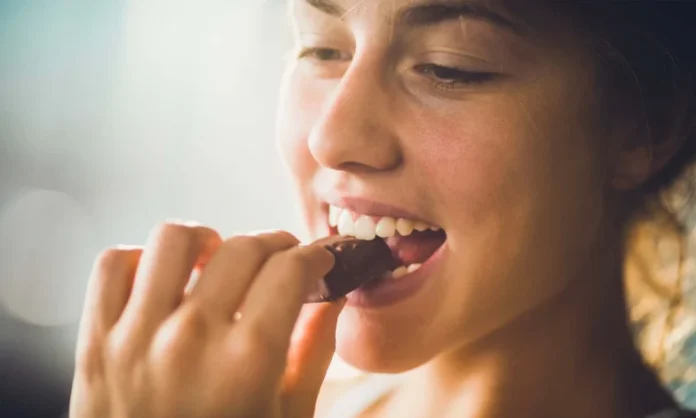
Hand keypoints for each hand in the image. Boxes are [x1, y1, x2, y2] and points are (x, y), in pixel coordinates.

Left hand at [69, 222, 342, 417]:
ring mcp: (136, 336)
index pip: (291, 269)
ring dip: (207, 240)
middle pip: (243, 248)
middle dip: (275, 245)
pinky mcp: (95, 342)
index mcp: (247, 361)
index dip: (315, 255)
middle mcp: (190, 338)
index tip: (319, 257)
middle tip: (282, 260)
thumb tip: (335, 298)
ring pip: (173, 239)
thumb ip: (314, 352)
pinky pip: (113, 265)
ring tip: (219, 259)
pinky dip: (141, 259)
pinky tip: (165, 279)